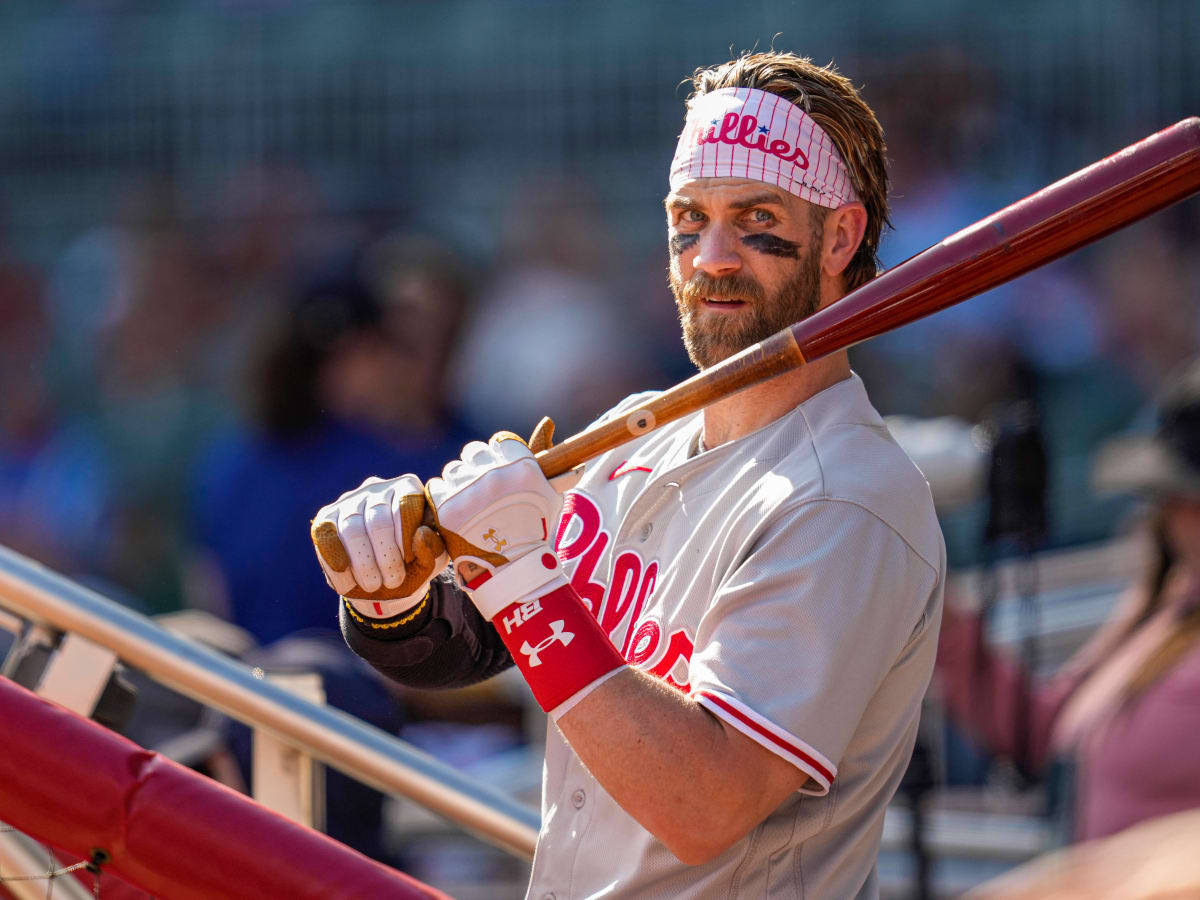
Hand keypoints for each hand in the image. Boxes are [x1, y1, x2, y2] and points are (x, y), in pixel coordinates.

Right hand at [311, 474, 447, 615]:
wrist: (382, 579)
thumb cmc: (413, 563)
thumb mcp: (432, 559)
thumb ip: (434, 547)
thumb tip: (422, 534)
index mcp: (407, 488)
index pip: (406, 505)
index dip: (407, 538)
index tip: (410, 563)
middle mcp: (377, 488)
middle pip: (378, 520)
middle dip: (386, 557)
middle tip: (393, 582)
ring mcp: (348, 501)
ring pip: (352, 530)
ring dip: (364, 564)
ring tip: (374, 585)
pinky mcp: (325, 519)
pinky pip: (326, 537)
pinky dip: (337, 562)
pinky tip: (347, 580)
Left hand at [425, 430, 566, 619]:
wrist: (514, 569)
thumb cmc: (536, 532)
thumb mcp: (551, 498)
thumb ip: (557, 473)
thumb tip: (564, 446)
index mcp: (521, 467)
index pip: (501, 441)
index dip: (499, 453)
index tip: (499, 466)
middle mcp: (494, 474)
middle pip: (474, 452)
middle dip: (477, 465)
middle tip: (482, 485)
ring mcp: (469, 491)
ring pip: (453, 469)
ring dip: (459, 481)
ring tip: (468, 499)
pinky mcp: (447, 508)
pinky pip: (436, 486)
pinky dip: (442, 495)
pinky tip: (454, 507)